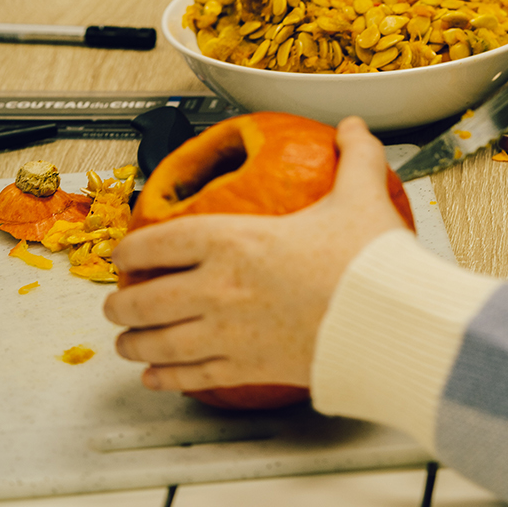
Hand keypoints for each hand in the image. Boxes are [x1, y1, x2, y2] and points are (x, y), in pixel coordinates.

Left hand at [104, 117, 406, 393]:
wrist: (392, 323)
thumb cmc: (371, 263)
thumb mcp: (361, 198)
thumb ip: (354, 158)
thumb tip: (352, 128)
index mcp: (236, 239)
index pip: (161, 242)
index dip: (132, 249)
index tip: (123, 254)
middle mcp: (220, 287)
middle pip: (147, 299)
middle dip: (122, 304)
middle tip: (115, 305)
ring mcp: (229, 332)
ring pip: (160, 343)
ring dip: (135, 344)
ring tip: (127, 343)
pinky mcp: (247, 368)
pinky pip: (193, 376)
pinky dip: (167, 378)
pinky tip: (156, 378)